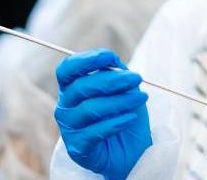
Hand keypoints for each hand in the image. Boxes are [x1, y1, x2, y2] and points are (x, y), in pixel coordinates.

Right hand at [55, 49, 150, 179]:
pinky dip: (115, 123)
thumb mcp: (124, 88)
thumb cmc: (123, 114)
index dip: (85, 60)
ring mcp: (68, 128)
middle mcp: (65, 106)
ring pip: (90, 109)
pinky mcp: (77, 147)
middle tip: (137, 78)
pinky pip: (94, 132)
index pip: (68, 69)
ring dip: (119, 101)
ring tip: (141, 98)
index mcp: (71, 87)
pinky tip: (130, 118)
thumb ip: (116, 72)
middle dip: (112, 80)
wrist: (130, 150)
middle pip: (82, 87)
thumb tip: (113, 59)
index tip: (109, 56)